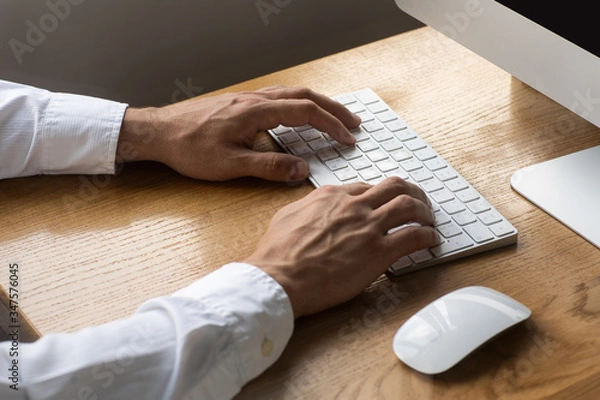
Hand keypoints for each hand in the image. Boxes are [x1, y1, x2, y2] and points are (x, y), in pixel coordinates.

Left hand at [117, 86, 359, 180]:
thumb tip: (302, 169)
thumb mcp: (230, 165)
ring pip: (292, 93)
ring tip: (334, 118)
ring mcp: (247, 99)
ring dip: (317, 104)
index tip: (348, 138)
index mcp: (256, 112)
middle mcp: (255, 100)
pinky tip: (299, 116)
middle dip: (333, 109)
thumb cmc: (189, 148)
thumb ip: (269, 167)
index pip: (305, 112)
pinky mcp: (240, 104)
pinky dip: (299, 104)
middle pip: (304, 96)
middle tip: (353, 123)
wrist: (158, 132)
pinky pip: (278, 97)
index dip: (331, 125)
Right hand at [244, 177, 438, 317]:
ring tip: (429, 219)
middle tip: (419, 202)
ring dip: (425, 210)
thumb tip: (314, 208)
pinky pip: (413, 236)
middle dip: (412, 192)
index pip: (366, 187)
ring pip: (409, 204)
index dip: (381, 195)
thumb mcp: (288, 216)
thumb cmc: (277, 253)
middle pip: (394, 186)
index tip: (386, 203)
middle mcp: (353, 205)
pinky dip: (427, 236)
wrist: (279, 277)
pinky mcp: (378, 251)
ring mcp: (367, 226)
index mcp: (331, 196)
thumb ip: (308, 207)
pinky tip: (430, 240)